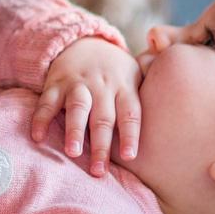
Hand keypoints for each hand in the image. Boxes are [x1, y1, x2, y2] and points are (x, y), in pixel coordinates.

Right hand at [33, 36, 141, 175]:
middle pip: (103, 117)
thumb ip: (151, 93)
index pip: (130, 113)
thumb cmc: (115, 71)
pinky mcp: (55, 84)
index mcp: (124, 87)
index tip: (130, 156)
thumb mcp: (136, 74)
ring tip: (73, 152)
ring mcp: (78, 84)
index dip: (130, 134)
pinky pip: (47, 102)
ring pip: (77, 107)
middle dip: (100, 145)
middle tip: (98, 171)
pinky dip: (41, 119)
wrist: (83, 43)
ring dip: (74, 130)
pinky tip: (38, 137)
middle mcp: (102, 86)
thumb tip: (176, 119)